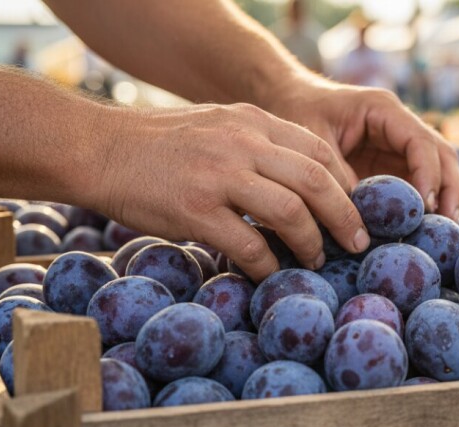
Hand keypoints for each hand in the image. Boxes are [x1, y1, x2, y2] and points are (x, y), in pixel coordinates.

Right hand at [92, 103, 369, 281]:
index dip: (347, 185)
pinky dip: (268, 265)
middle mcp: (242, 143)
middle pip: (317, 181)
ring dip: (313, 244)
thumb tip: (303, 184)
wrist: (100, 149)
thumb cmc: (162, 145)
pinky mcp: (196, 210)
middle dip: (347, 217)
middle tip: (358, 242)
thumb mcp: (218, 125)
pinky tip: (270, 273)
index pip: (319, 151)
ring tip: (317, 260)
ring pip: (292, 213)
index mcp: (252, 121)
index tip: (356, 210)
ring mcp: (219, 175)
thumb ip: (259, 144)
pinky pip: (250, 246)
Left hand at [266, 78, 458, 219]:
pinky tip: (422, 229)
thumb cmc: (297, 111)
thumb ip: (335, 175)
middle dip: (448, 189)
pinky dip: (422, 206)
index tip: (426, 206)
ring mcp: (397, 147)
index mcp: (383, 110)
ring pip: (436, 170)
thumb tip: (356, 217)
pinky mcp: (390, 166)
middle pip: (441, 155)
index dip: (428, 174)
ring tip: (441, 231)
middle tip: (446, 224)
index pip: (420, 142)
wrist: (285, 99)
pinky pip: (415, 184)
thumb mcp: (312, 141)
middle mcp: (399, 127)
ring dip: (442, 199)